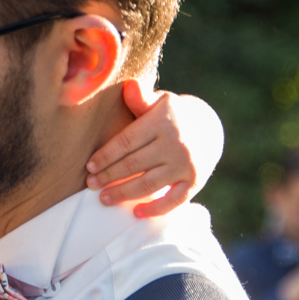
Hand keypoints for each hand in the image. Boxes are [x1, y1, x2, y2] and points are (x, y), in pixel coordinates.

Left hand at [86, 82, 220, 218]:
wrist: (209, 128)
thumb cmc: (172, 116)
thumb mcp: (160, 103)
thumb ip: (141, 100)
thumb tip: (128, 87)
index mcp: (161, 123)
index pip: (126, 142)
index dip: (105, 156)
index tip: (89, 167)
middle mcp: (174, 144)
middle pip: (133, 165)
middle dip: (108, 176)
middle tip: (90, 185)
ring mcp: (185, 165)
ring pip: (148, 184)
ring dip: (123, 194)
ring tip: (104, 199)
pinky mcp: (195, 181)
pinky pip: (173, 201)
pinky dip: (155, 209)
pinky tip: (136, 213)